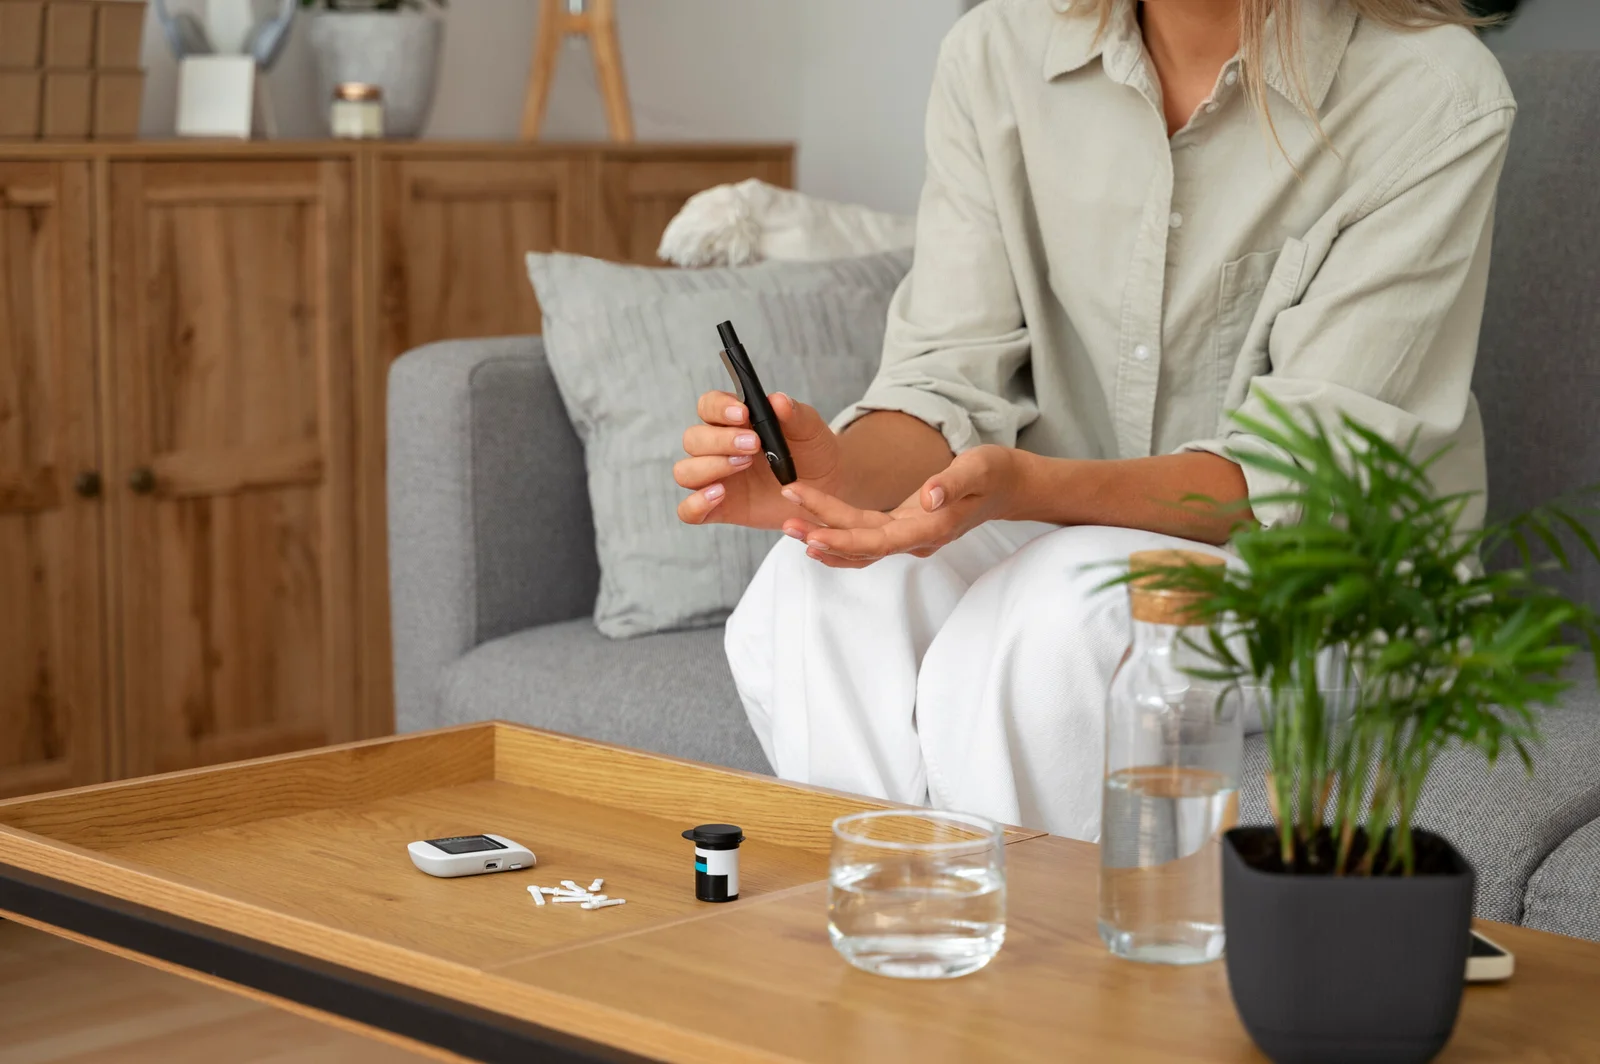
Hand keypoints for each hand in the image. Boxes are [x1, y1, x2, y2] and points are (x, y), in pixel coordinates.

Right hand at [675, 389, 845, 529]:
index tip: (743, 414)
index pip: (708, 406)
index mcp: (733, 421)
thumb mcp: (811, 429)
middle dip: (719, 440)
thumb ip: (795, 414)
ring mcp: (716, 479)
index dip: (718, 408)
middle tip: (753, 445)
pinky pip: (689, 510)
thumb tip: (778, 400)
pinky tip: (718, 496)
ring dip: (708, 467)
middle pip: (693, 439)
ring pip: (685, 471)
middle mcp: (718, 448)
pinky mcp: (720, 508)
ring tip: (742, 466)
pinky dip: (695, 504)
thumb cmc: (812, 450)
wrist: (827, 485)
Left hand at [780, 445, 1027, 568]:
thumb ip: (953, 483)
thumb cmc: (994, 474)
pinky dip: (839, 536)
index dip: (844, 541)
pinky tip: (815, 531)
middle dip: (822, 535)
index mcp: (932, 527)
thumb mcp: (979, 469)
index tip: (813, 535)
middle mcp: (916, 539)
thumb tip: (926, 497)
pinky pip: (866, 537)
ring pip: (860, 544)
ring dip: (825, 537)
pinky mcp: (903, 527)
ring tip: (789, 524)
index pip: (880, 541)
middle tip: (786, 521)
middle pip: (862, 545)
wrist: (1008, 487)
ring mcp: (909, 536)